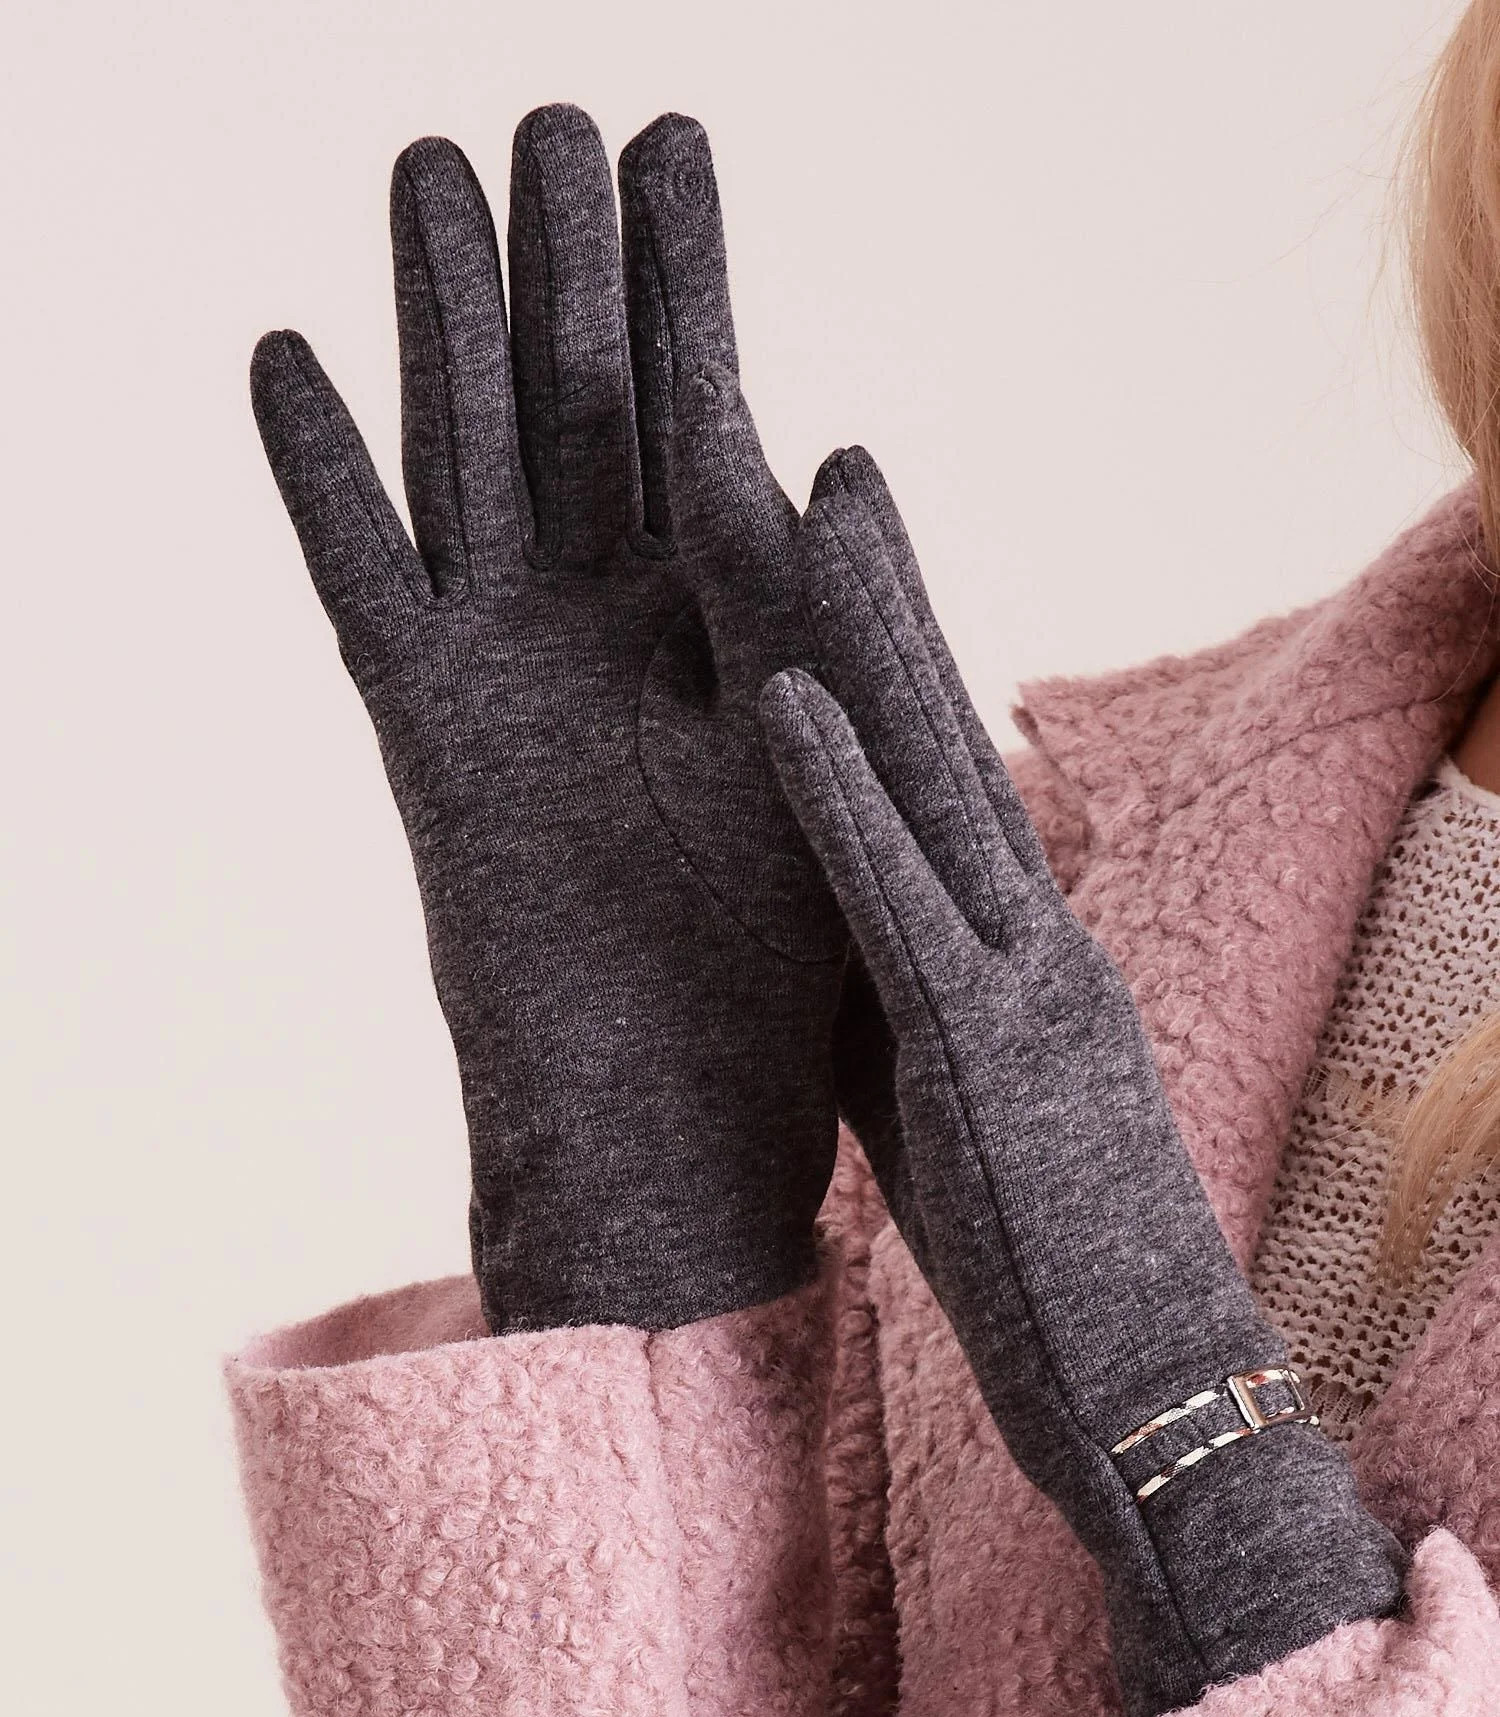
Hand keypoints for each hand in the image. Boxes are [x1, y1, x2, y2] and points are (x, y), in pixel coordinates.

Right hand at [251, 108, 844, 1332]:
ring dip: (442, 323)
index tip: (672, 139)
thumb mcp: (825, 762)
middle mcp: (608, 636)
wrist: (683, 1121)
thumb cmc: (790, 971)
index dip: (680, 279)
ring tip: (426, 171)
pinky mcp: (428, 744)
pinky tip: (285, 357)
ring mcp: (508, 679)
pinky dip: (324, 482)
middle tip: (543, 115)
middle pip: (573, 409)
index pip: (696, 412)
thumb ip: (820, 618)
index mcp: (724, 634)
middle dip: (562, 266)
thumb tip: (837, 458)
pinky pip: (366, 587)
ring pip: (469, 461)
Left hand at [763, 451, 1405, 1716]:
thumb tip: (822, 946)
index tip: (822, 560)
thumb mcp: (951, 1111)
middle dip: (879, 592)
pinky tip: (781, 692)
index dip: (884, 663)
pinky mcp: (988, 1058)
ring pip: (931, 776)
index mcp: (1020, 960)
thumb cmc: (1051, 1267)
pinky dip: (837, 796)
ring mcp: (1022, 988)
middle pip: (944, 734)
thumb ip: (896, 1015)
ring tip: (805, 486)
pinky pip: (899, 906)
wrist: (1156, 1400)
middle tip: (818, 454)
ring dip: (863, 628)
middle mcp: (1034, 940)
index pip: (941, 786)